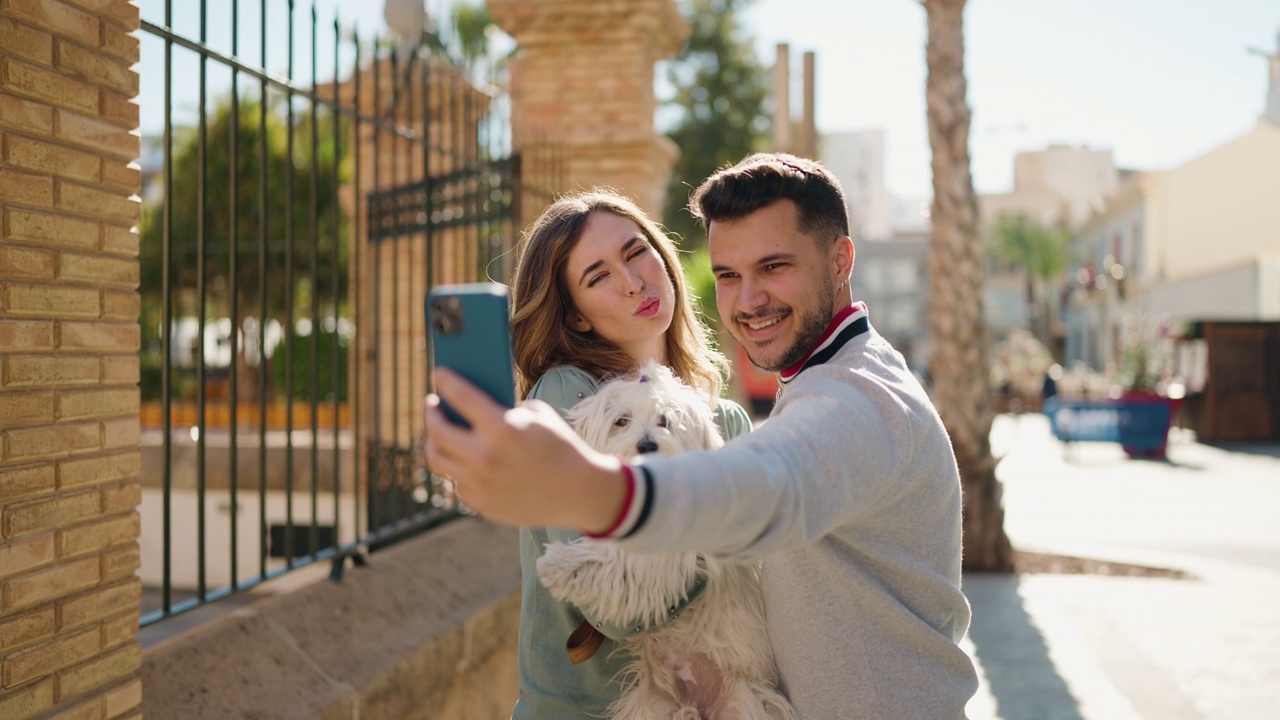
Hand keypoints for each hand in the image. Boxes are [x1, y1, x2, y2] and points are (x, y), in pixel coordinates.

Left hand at [422, 368, 627, 532]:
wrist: (580, 492)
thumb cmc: (560, 447)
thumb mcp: (536, 416)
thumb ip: (502, 410)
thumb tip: (468, 405)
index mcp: (502, 428)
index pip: (460, 396)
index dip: (445, 381)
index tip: (438, 373)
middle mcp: (485, 457)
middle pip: (437, 431)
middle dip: (430, 413)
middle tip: (432, 404)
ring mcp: (480, 484)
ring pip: (437, 459)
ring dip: (433, 441)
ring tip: (436, 432)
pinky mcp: (481, 504)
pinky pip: (457, 481)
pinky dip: (458, 467)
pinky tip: (459, 457)